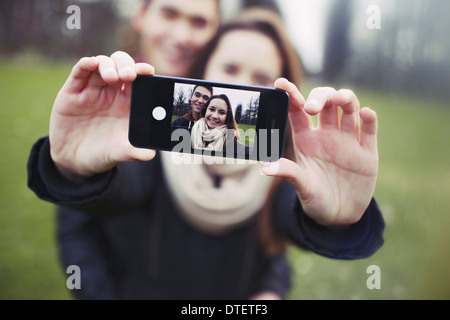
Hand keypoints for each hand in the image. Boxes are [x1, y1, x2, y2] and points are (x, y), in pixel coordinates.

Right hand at [49, 51, 155, 182]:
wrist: (74, 161)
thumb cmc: (103, 154)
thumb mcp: (120, 154)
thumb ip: (135, 152)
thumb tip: (150, 155)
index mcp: (128, 103)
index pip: (139, 80)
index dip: (143, 72)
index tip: (148, 71)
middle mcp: (112, 93)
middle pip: (121, 66)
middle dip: (126, 65)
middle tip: (129, 75)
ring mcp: (92, 90)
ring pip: (102, 65)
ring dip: (108, 65)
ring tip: (112, 77)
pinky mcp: (72, 92)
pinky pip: (79, 72)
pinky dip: (86, 64)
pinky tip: (91, 63)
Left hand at [262, 78, 377, 225]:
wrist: (339, 216)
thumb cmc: (314, 198)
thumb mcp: (301, 186)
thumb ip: (288, 173)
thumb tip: (266, 167)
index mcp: (306, 139)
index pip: (297, 110)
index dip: (291, 94)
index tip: (281, 82)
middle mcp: (326, 134)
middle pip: (325, 102)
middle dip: (320, 97)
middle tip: (312, 107)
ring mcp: (348, 140)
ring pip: (349, 108)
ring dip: (345, 98)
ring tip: (340, 100)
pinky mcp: (367, 151)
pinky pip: (369, 129)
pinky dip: (369, 118)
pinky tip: (365, 114)